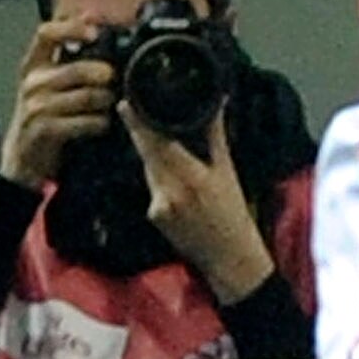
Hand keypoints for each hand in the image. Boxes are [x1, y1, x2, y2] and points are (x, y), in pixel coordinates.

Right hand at [0, 16, 117, 189]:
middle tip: (113, 78)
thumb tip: (89, 14)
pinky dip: (97, 123)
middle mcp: (32, 82)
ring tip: (111, 102)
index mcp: (33, 64)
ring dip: (104, 100)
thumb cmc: (44, 112)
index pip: (46, 33)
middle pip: (75, 69)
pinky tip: (102, 123)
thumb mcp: (51, 77)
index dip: (72, 28)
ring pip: (83, 97)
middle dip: (102, 74)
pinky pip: (81, 123)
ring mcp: (36, 108)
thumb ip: (68, 48)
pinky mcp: (44, 131)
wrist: (25, 154)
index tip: (94, 31)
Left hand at [121, 103, 274, 305]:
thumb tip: (216, 103)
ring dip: (149, 153)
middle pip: (147, 153)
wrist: (228, 256)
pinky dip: (157, 176)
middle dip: (138, 132)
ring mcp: (159, 205)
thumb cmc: (234, 214)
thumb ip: (216, 135)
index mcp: (191, 176)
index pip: (157, 143)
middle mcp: (170, 190)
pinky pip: (152, 186)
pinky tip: (168, 173)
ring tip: (150, 135)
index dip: (138, 123)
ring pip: (148, 169)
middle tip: (128, 108)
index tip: (125, 104)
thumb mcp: (228, 171)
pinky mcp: (154, 216)